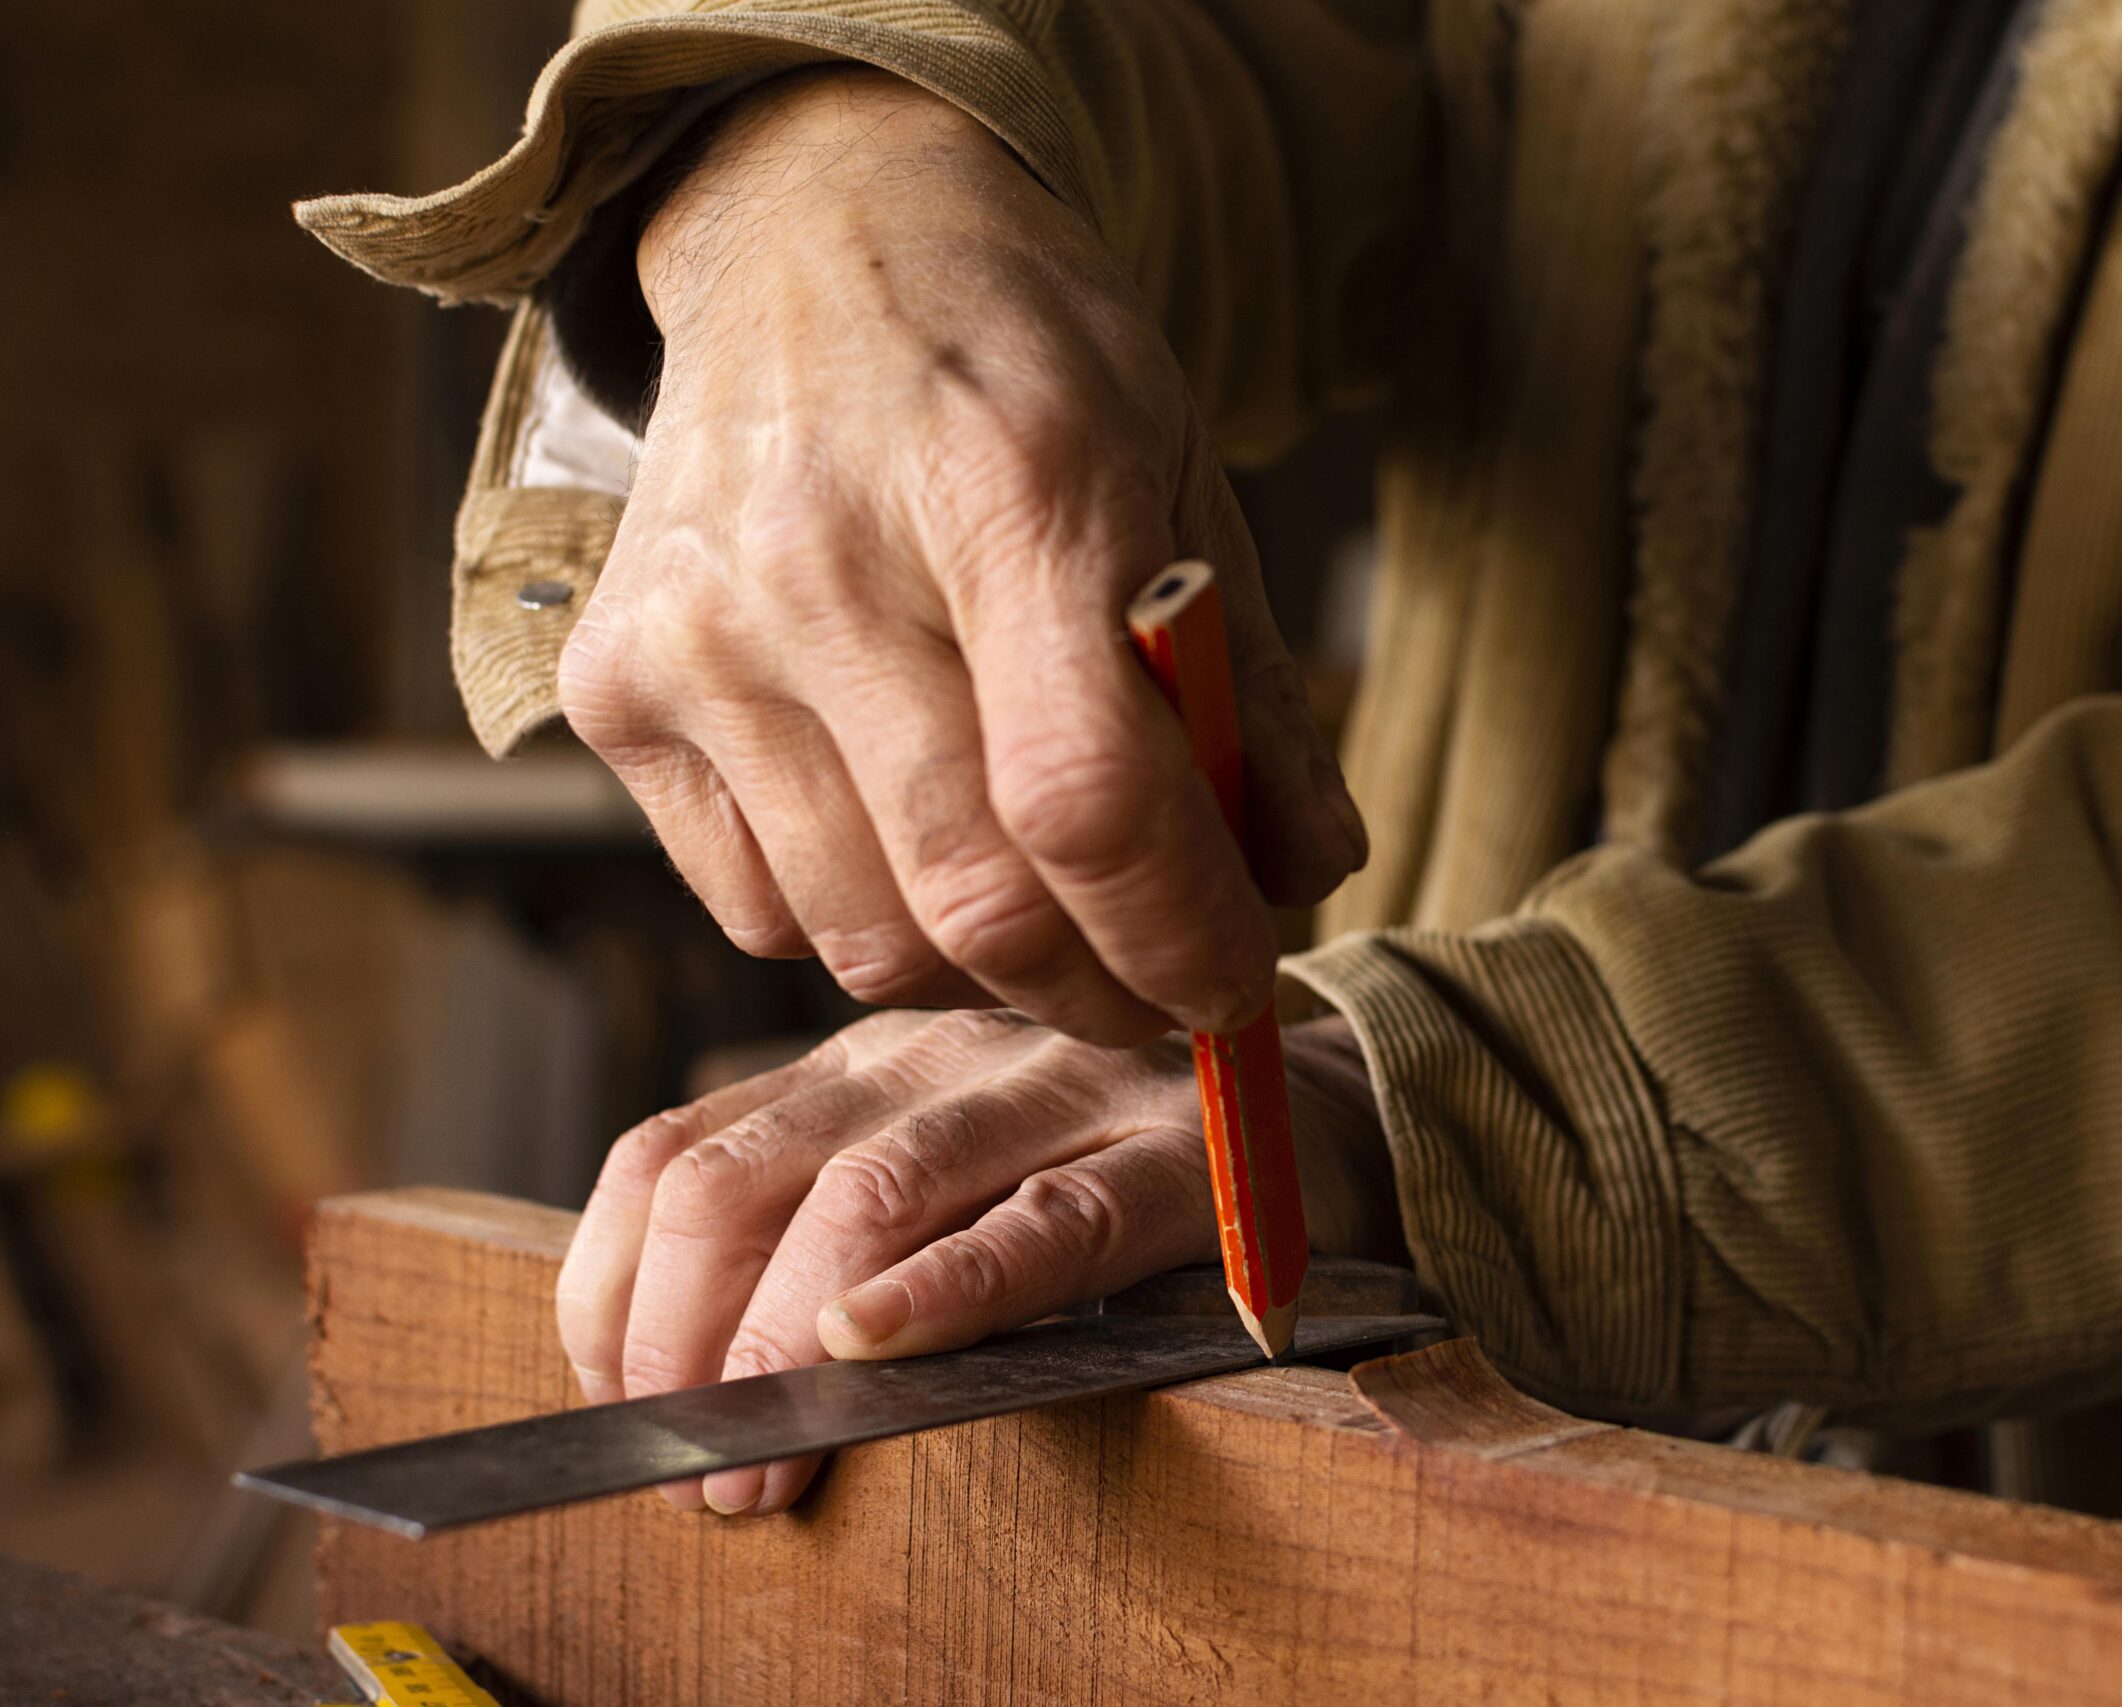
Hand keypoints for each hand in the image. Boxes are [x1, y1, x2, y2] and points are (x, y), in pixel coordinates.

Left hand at [554, 1008, 1399, 1517]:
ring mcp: (1061, 1092)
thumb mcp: (938, 1184)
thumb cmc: (1104, 1180)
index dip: (614, 1295)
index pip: (673, 1154)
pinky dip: (951, 1290)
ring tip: (769, 1465)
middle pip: (740, 1180)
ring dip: (787, 1344)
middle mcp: (940, 1054)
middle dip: (686, 1343)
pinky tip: (883, 1347)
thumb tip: (663, 1380)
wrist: (1320, 1127)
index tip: (621, 1411)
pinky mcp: (1181, 1160)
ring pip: (869, 1191)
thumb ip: (817, 1237)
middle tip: (702, 1477)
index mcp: (864, 1064)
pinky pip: (1052, 1224)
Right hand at [556, 69, 1364, 1044]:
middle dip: (1102, 993)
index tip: (1239, 987)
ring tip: (1048, 910)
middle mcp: (822, 561)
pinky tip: (916, 848)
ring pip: (863, 937)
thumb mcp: (1180, 473)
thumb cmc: (1022, 363)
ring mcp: (697, 634)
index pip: (1086, 795)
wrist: (817, 238)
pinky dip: (865, 928)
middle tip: (1165, 991)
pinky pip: (759, 911)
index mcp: (1007, 483)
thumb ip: (1248, 685)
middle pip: (974, 897)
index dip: (1179, 932)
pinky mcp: (612, 691)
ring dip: (986, 974)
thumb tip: (1302, 875)